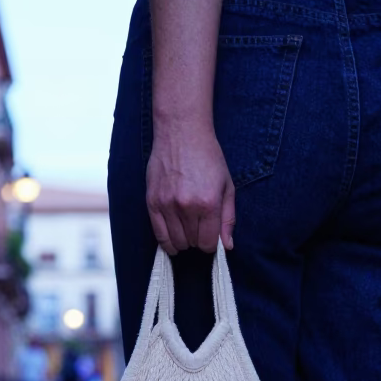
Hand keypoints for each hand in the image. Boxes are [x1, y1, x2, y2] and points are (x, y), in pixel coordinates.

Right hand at [146, 119, 235, 253]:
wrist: (181, 133)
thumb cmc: (208, 158)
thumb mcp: (227, 186)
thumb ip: (228, 218)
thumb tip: (227, 246)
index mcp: (208, 203)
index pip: (208, 243)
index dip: (211, 244)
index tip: (211, 237)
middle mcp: (186, 207)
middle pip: (192, 243)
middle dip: (198, 240)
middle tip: (199, 228)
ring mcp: (167, 205)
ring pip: (175, 241)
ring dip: (183, 241)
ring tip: (187, 230)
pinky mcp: (152, 201)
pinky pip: (158, 234)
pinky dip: (166, 241)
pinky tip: (173, 240)